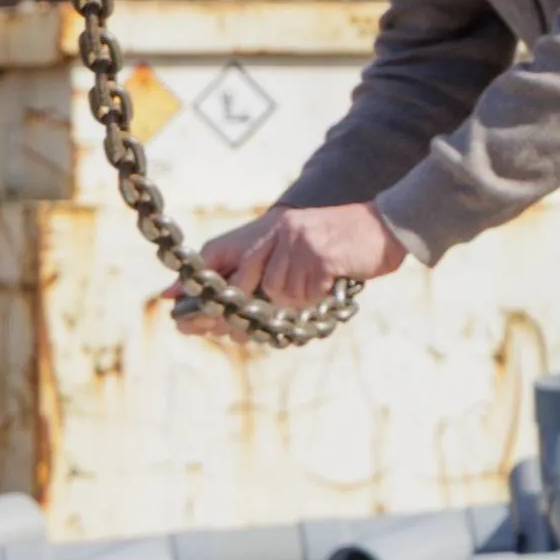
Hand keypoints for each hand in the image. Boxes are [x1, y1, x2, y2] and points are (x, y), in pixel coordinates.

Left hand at [185, 203, 404, 321]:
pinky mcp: (317, 256)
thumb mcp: (299, 248)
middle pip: (238, 283)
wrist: (389, 225)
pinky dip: (313, 302)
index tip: (170, 300)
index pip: (218, 252)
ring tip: (309, 299)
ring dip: (288, 309)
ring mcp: (296, 243)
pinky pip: (302, 296)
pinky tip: (327, 291)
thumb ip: (267, 270)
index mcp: (267, 229)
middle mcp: (276, 232)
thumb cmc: (344, 245)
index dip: (194, 278)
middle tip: (230, 334)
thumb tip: (229, 308)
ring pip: (273, 296)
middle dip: (232, 314)